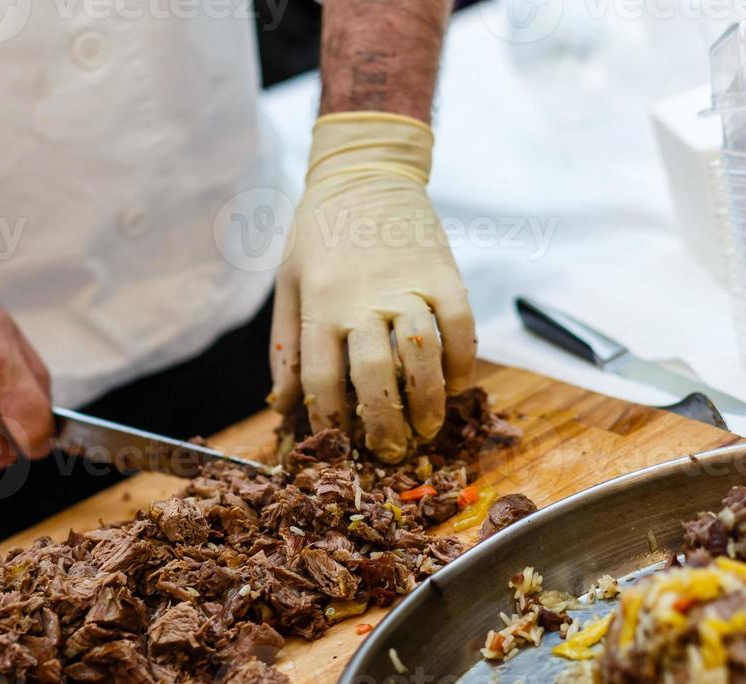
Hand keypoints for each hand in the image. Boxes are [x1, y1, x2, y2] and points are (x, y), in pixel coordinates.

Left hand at [269, 112, 475, 462]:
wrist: (364, 171)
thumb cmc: (318, 234)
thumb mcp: (288, 285)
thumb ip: (285, 348)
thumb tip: (283, 407)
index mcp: (319, 305)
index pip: (322, 378)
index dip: (329, 421)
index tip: (338, 444)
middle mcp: (361, 299)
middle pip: (375, 375)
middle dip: (384, 423)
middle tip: (391, 450)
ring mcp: (406, 286)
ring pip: (422, 354)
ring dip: (428, 400)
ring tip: (428, 427)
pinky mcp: (444, 273)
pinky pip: (461, 325)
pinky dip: (462, 360)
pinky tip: (457, 383)